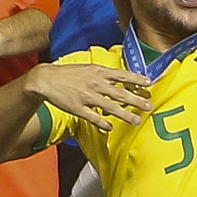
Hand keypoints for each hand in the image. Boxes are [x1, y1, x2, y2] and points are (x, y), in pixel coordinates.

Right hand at [31, 61, 151, 130]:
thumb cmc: (69, 73)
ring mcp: (86, 96)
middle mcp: (95, 84)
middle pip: (119, 93)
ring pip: (109, 107)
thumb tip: (120, 80)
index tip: (150, 83)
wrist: (46, 79)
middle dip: (136, 100)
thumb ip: (104, 75)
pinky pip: (93, 117)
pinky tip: (111, 127)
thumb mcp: (88, 68)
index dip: (136, 79)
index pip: (121, 75)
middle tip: (149, 106)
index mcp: (98, 72)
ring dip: (124, 114)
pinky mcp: (77, 108)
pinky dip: (102, 123)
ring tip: (136, 120)